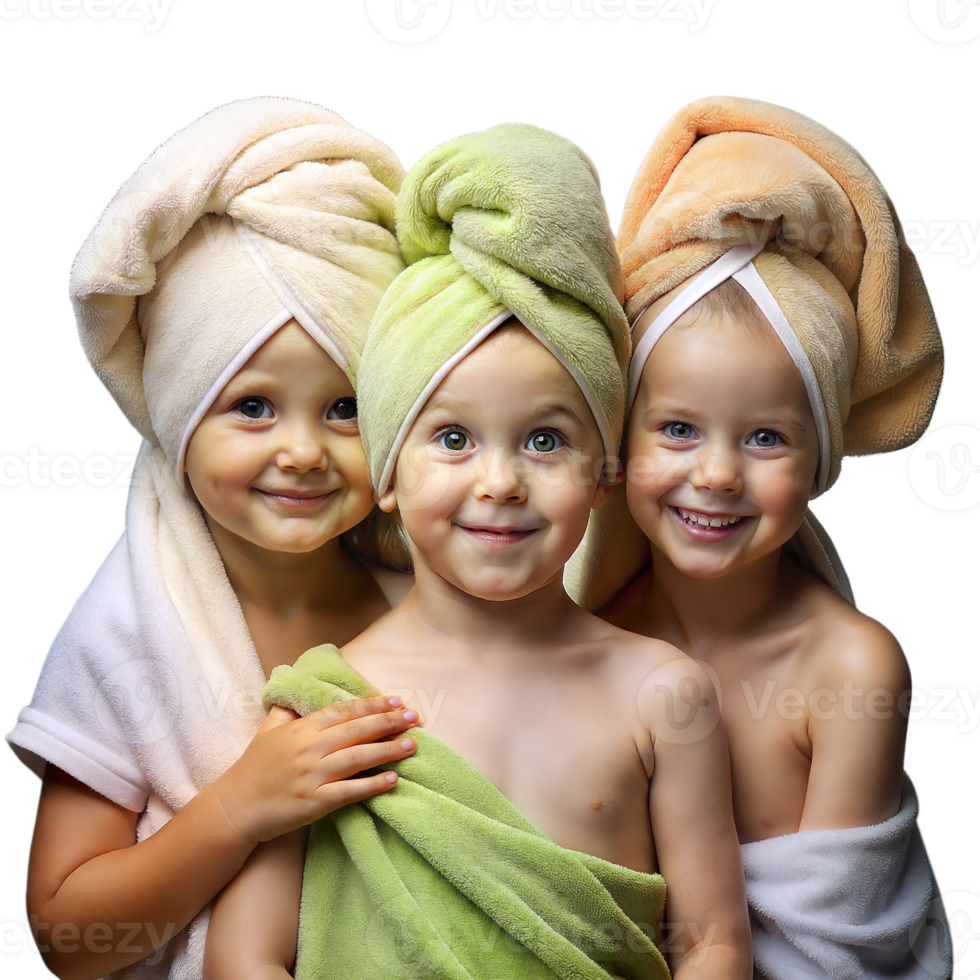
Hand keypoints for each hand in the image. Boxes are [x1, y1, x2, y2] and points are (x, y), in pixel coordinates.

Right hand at [211, 696, 417, 845]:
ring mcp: (311, 776)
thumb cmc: (253, 768)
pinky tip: (392, 780)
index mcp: (300, 729)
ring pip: (357, 758)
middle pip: (356, 731)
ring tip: (411, 745)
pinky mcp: (313, 803)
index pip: (343, 711)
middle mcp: (308, 749)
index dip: (372, 705)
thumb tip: (299, 689)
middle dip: (388, 722)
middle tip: (415, 718)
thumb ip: (288, 710)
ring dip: (387, 751)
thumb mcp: (268, 730)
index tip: (397, 701)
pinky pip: (348, 792)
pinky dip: (372, 785)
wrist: (234, 808)